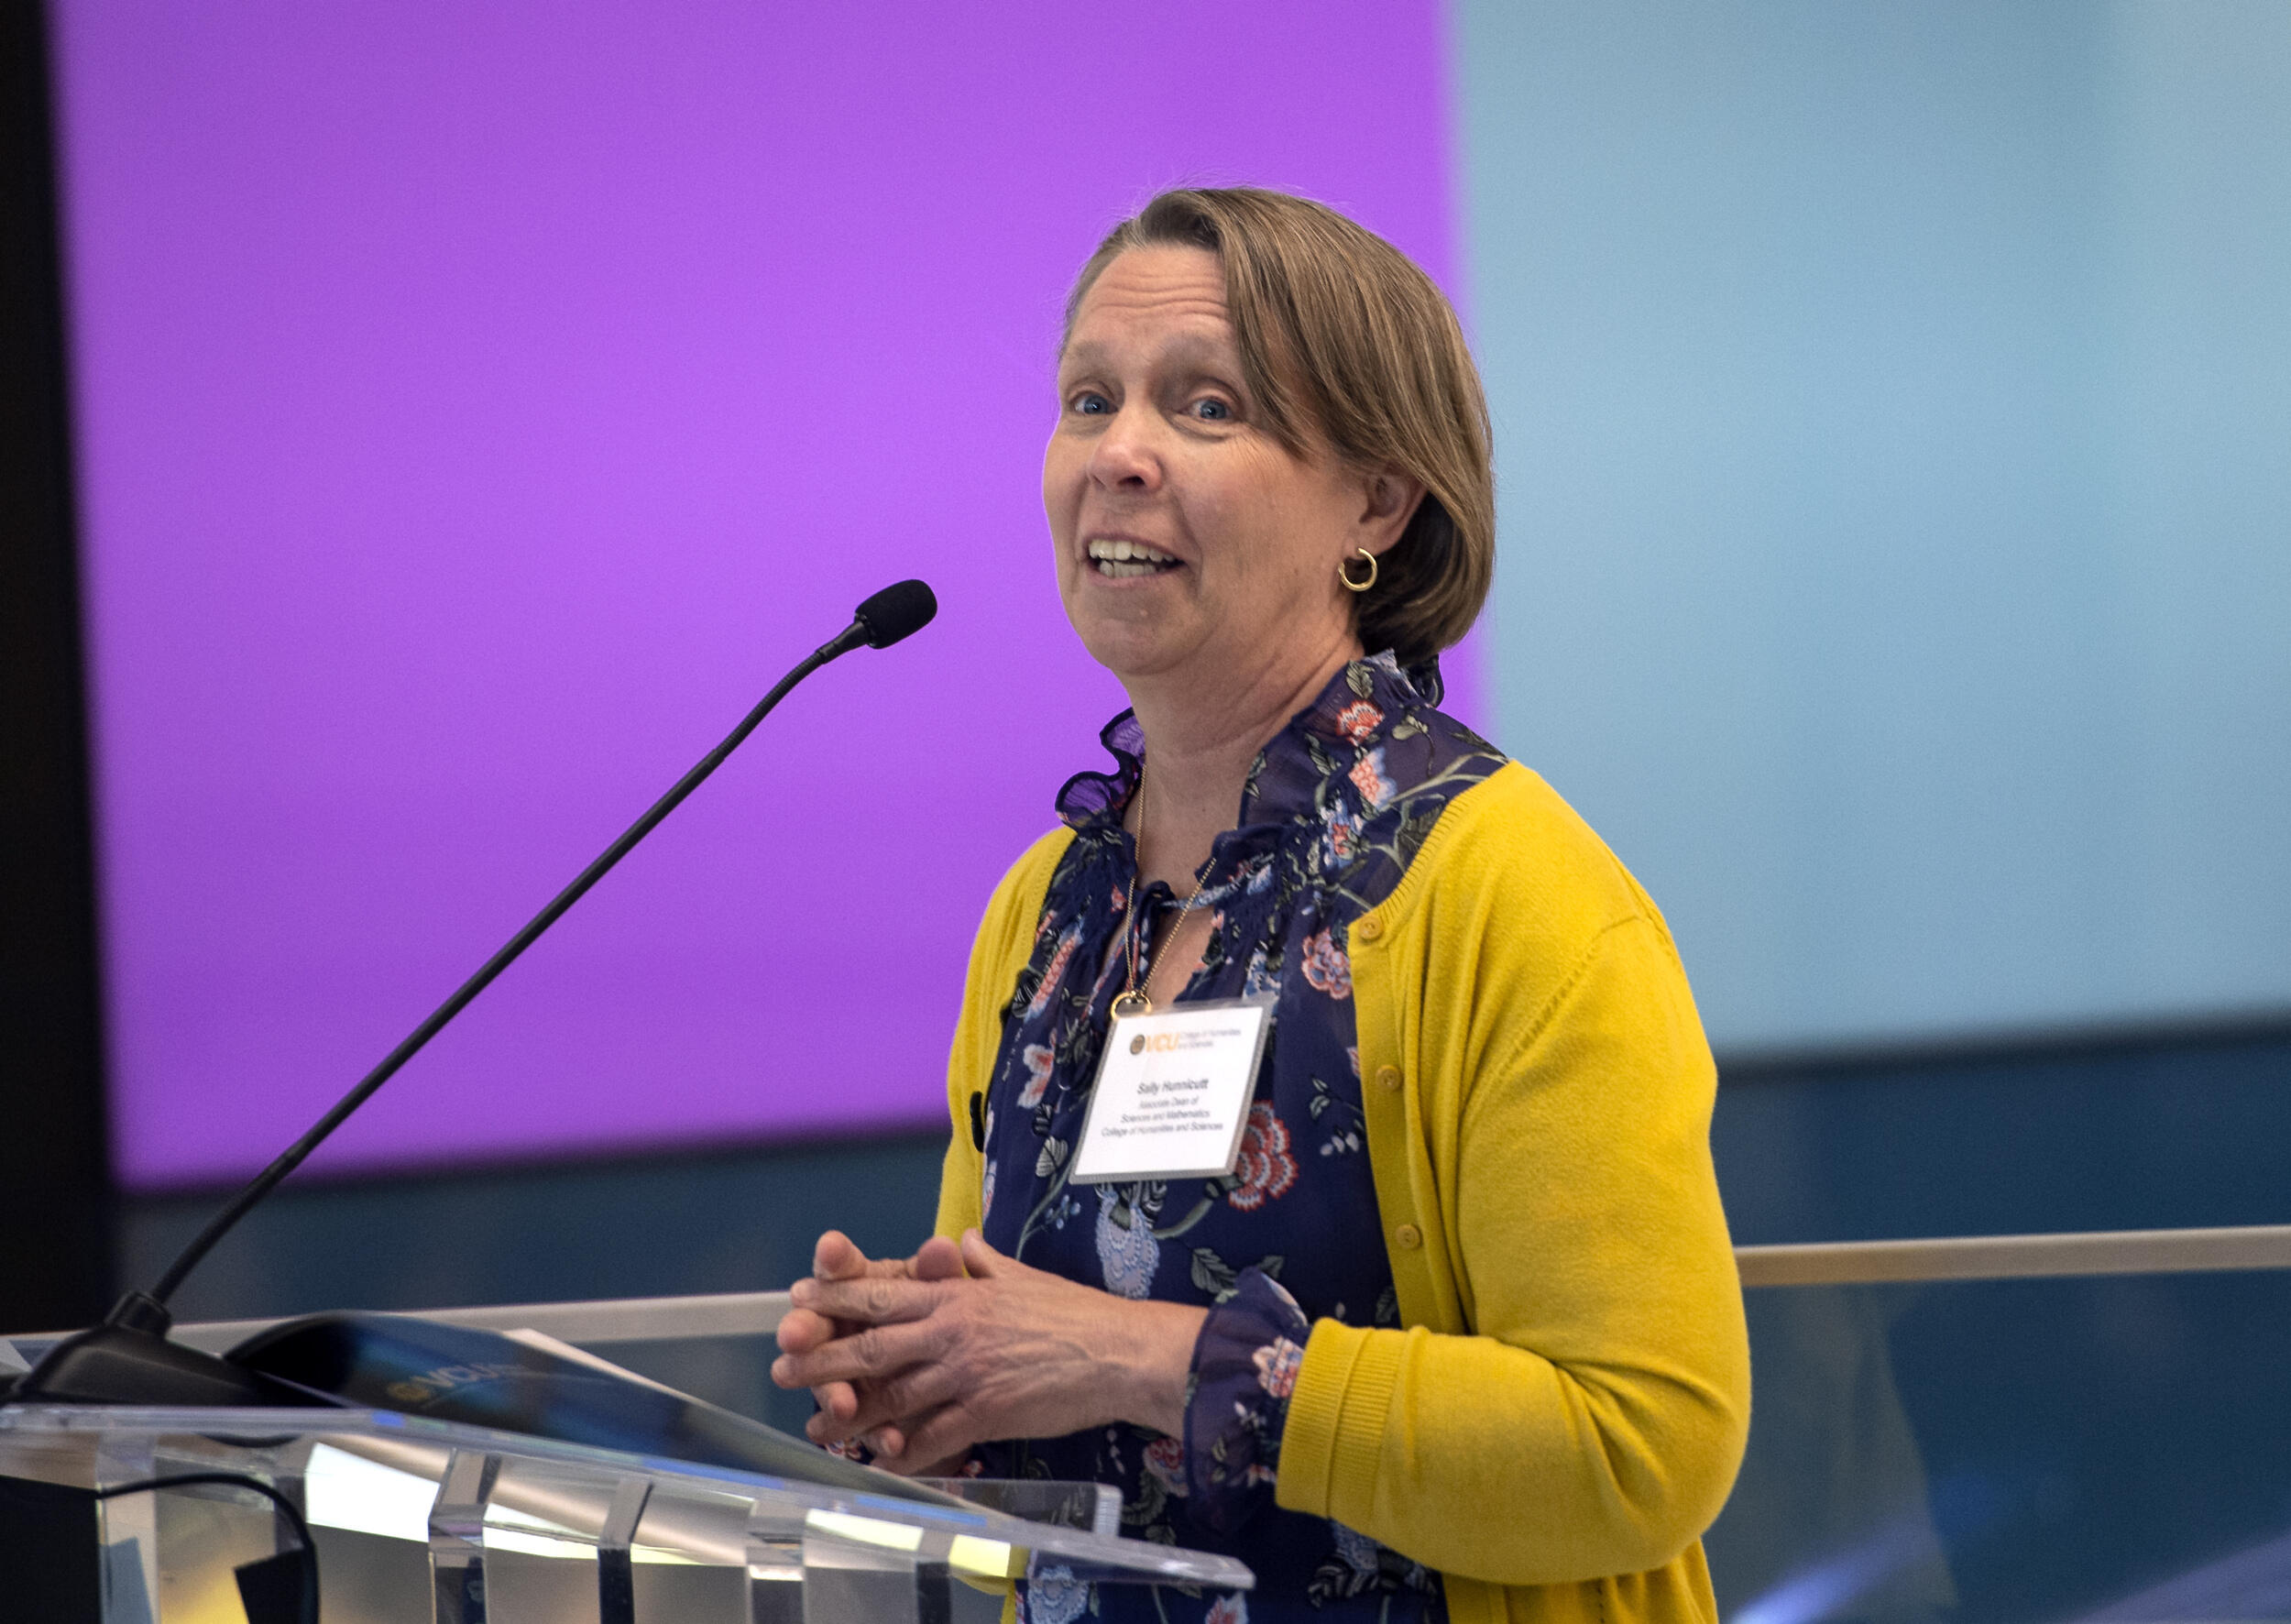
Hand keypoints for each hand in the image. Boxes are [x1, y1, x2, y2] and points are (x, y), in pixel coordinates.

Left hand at [770, 1230, 1207, 1472]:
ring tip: (817, 1423)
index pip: (883, 1292)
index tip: (799, 1299)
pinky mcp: (987, 1412)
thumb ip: (983, 1261)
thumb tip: (961, 1242)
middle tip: (783, 1365)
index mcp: (958, 1295)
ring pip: (893, 1394)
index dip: (836, 1298)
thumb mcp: (1021, 1274)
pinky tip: (879, 1458)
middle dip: (822, 1356)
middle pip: (872, 1343)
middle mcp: (953, 1331)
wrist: (1119, 1352)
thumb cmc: (1073, 1312)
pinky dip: (904, 1449)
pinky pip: (933, 1436)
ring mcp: (967, 1373)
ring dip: (850, 1413)